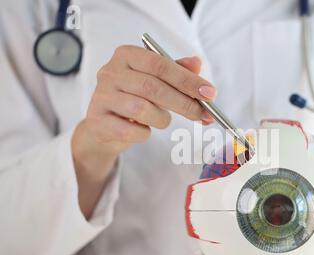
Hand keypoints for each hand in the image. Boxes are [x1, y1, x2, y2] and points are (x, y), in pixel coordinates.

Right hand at [72, 46, 214, 216]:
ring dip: (161, 119)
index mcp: (126, 55)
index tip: (211, 94)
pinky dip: (144, 134)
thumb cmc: (135, 97)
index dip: (188, 80)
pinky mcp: (97, 121)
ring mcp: (101, 97)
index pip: (161, 64)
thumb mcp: (156, 80)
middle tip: (203, 115)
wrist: (104, 125)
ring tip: (162, 119)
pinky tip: (143, 130)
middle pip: (153, 87)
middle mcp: (110, 72)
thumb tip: (197, 63)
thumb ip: (176, 71)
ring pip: (142, 109)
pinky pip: (131, 131)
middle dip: (184, 103)